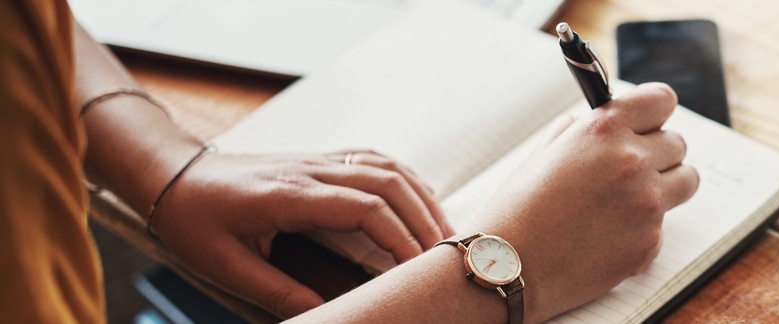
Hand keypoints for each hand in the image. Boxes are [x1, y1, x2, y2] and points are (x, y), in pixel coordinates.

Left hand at [151, 150, 453, 316]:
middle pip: (387, 182)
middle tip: (443, 253)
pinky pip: (373, 159)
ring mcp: (316, 159)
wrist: (172, 176)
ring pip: (386, 166)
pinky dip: (405, 178)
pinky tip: (418, 199)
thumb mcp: (225, 266)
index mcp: (288, 194)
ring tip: (443, 229)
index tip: (416, 267)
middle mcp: (309, 170)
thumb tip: (324, 316)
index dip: (398, 236)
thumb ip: (277, 292)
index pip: (364, 207)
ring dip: (420, 196)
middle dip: (423, 217)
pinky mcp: (318, 158)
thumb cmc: (194, 220)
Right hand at [464, 82, 699, 320]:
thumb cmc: (517, 209)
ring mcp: (646, 204)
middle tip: (634, 167)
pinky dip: (643, 229)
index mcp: (604, 129)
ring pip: (686, 182)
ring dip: (665, 185)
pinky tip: (608, 236)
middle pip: (678, 144)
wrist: (506, 267)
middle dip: (658, 152)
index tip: (651, 121)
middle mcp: (632, 162)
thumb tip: (601, 124)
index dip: (656, 111)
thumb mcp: (544, 153)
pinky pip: (662, 226)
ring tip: (633, 199)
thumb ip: (580, 132)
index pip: (662, 100)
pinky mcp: (649, 243)